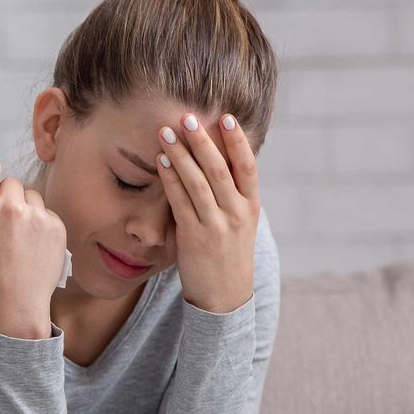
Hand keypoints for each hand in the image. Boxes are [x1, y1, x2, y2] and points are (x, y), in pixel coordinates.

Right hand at [0, 157, 70, 340]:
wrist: (14, 305)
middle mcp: (12, 207)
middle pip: (10, 181)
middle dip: (3, 196)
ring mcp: (37, 216)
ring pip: (29, 195)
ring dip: (23, 208)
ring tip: (16, 237)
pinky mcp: (56, 227)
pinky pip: (45, 212)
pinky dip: (38, 224)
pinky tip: (30, 246)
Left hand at [157, 111, 259, 313]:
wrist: (224, 296)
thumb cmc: (228, 253)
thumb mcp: (240, 222)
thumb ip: (231, 195)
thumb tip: (214, 160)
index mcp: (252, 206)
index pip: (247, 167)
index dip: (238, 141)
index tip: (226, 117)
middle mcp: (237, 213)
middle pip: (219, 170)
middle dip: (201, 141)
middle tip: (186, 117)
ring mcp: (216, 226)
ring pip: (197, 182)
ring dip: (180, 154)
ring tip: (166, 133)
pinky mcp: (194, 237)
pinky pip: (180, 202)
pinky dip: (170, 179)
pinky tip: (161, 162)